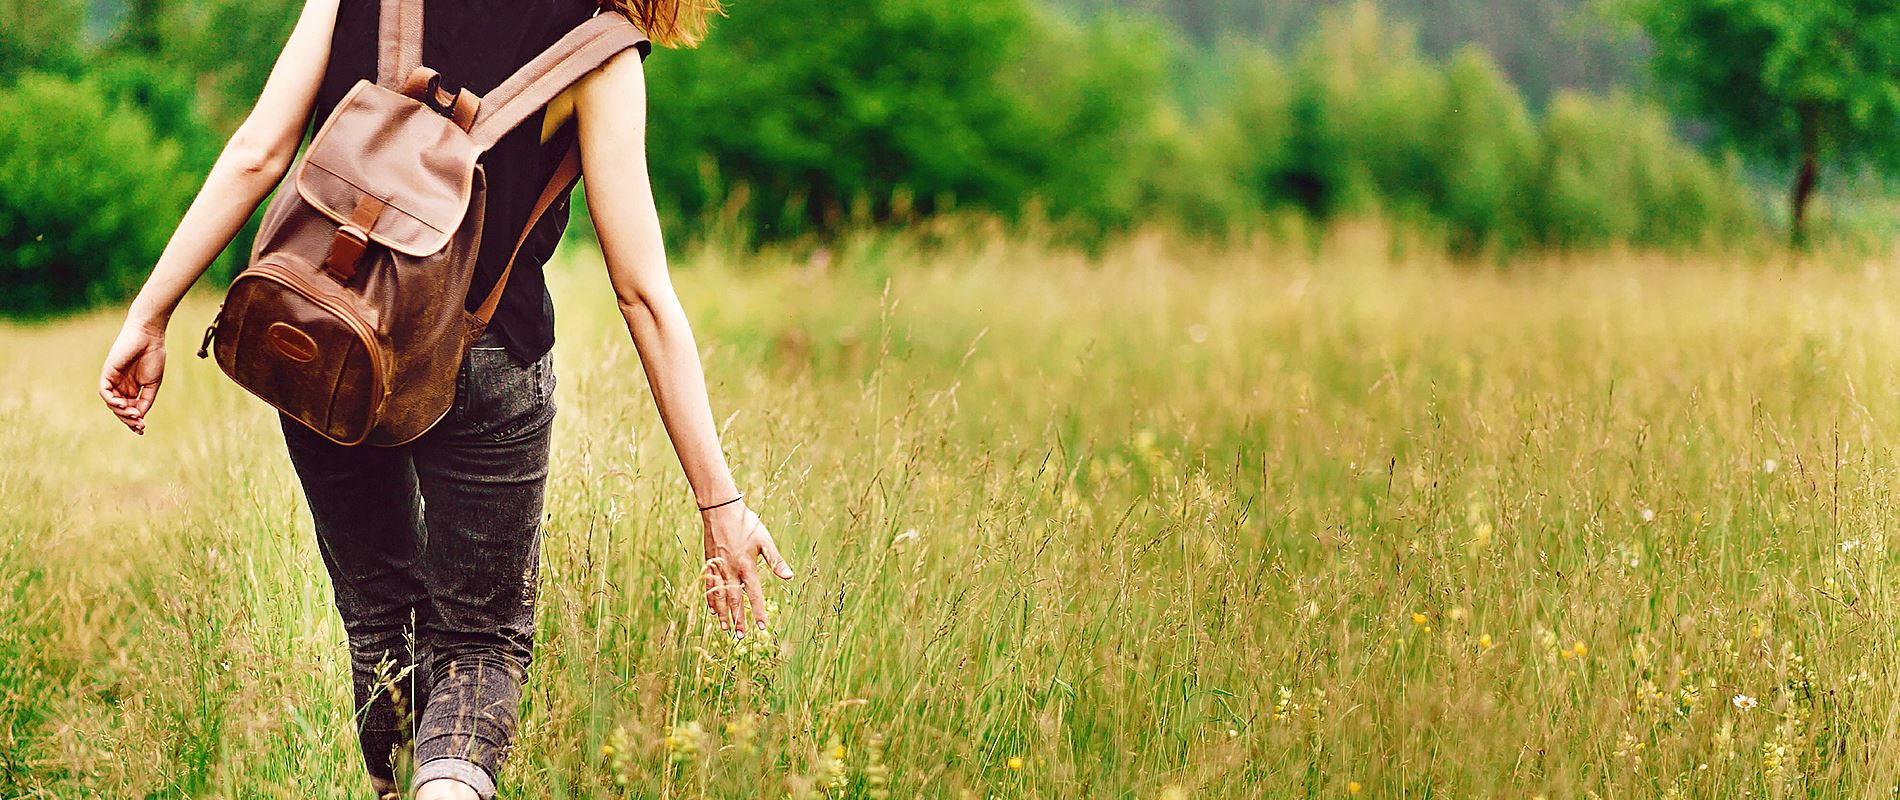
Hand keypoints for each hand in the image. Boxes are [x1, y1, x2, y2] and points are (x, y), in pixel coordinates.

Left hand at [100, 319, 166, 434]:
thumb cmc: (153, 357)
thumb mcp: (152, 384)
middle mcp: (121, 386)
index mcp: (132, 389)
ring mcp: (113, 380)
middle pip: (120, 409)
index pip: (129, 410)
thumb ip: (146, 400)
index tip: (143, 429)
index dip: (134, 421)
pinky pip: (105, 392)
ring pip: (112, 403)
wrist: (149, 337)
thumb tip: (139, 417)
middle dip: (128, 420)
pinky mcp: (107, 373)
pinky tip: (122, 404)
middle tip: (139, 426)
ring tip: (135, 415)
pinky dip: (112, 401)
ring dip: (122, 412)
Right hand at [701, 499, 793, 634]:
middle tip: (741, 637)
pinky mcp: (709, 563)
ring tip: (725, 629)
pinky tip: (712, 609)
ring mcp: (718, 568)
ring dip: (723, 614)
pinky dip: (710, 599)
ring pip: (719, 596)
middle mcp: (731, 570)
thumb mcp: (765, 540)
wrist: (720, 509)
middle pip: (735, 600)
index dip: (758, 612)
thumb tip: (790, 577)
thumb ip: (776, 560)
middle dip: (739, 619)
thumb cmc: (746, 523)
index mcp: (747, 566)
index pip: (754, 595)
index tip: (762, 628)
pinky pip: (709, 586)